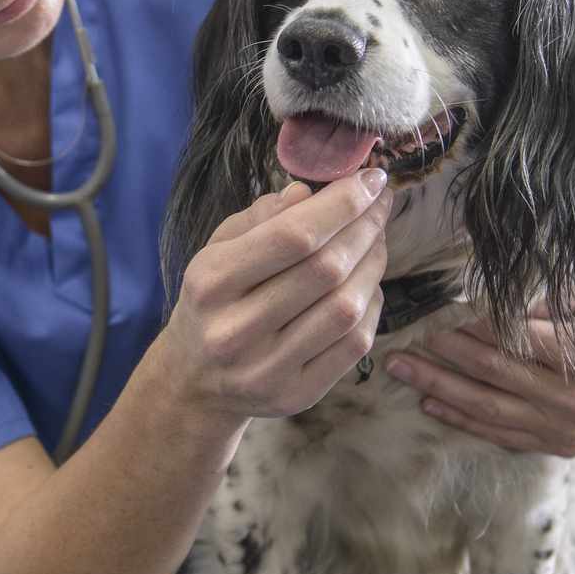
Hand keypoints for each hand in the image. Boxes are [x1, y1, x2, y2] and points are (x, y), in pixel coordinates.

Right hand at [160, 171, 394, 420]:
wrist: (193, 380)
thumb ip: (261, 217)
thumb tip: (311, 194)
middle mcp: (235, 330)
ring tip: (376, 240)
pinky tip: (367, 283)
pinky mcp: (296, 395)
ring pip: (346, 307)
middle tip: (380, 204)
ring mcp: (267, 369)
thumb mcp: (217, 250)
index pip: (292, 236)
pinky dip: (371, 305)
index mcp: (212, 282)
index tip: (372, 179)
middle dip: (366, 228)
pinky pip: (354, 344)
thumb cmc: (213, 302)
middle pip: (326, 270)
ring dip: (374, 264)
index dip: (342, 204)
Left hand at [384, 281, 574, 457]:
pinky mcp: (557, 446)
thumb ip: (551, 293)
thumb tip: (493, 293)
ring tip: (401, 368)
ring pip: (489, 408)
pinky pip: (499, 435)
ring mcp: (568, 429)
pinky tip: (428, 401)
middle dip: (446, 354)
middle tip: (407, 337)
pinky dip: (461, 419)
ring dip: (440, 387)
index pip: (521, 339)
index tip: (441, 312)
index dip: (477, 326)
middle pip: (498, 373)